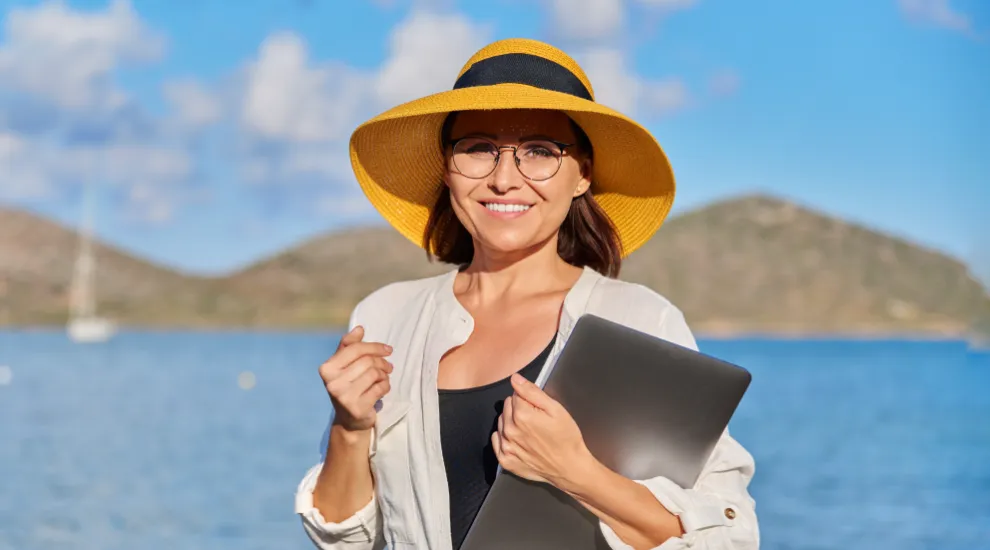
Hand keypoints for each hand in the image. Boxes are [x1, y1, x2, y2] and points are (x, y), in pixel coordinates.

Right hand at [320, 326, 392, 431]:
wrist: (349, 420)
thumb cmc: (348, 387)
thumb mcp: (345, 366)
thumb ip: (350, 346)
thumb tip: (359, 328)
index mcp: (327, 368)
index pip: (355, 349)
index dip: (374, 346)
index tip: (388, 349)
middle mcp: (332, 382)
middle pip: (367, 361)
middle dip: (382, 362)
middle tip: (388, 367)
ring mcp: (344, 397)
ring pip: (375, 373)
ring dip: (384, 375)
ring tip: (383, 378)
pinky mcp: (357, 408)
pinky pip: (380, 388)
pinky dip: (386, 386)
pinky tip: (382, 388)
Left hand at [491, 373, 593, 488]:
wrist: (570, 468)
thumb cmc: (566, 438)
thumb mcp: (555, 409)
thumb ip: (532, 392)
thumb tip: (515, 379)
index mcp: (521, 415)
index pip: (515, 395)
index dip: (528, 399)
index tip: (539, 408)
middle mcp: (510, 430)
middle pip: (507, 408)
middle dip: (519, 409)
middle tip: (536, 420)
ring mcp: (506, 447)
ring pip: (501, 423)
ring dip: (511, 423)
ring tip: (530, 431)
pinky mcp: (506, 460)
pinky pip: (496, 441)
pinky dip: (504, 438)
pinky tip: (519, 441)